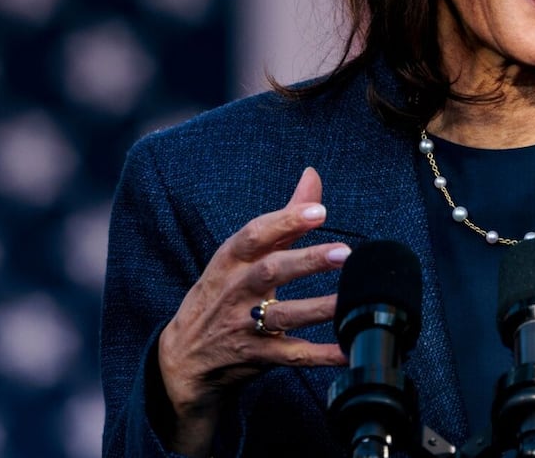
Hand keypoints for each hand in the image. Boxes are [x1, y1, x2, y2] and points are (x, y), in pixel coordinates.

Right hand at [156, 166, 349, 456]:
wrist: (183, 357)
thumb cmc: (221, 295)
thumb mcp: (240, 257)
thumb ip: (283, 220)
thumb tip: (313, 176)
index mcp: (230, 260)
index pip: (255, 234)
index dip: (286, 221)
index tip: (318, 211)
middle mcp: (235, 290)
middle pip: (270, 271)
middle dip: (307, 261)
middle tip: (344, 252)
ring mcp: (243, 325)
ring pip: (283, 315)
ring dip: (319, 308)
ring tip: (352, 299)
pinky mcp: (256, 357)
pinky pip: (291, 356)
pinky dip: (320, 355)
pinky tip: (346, 349)